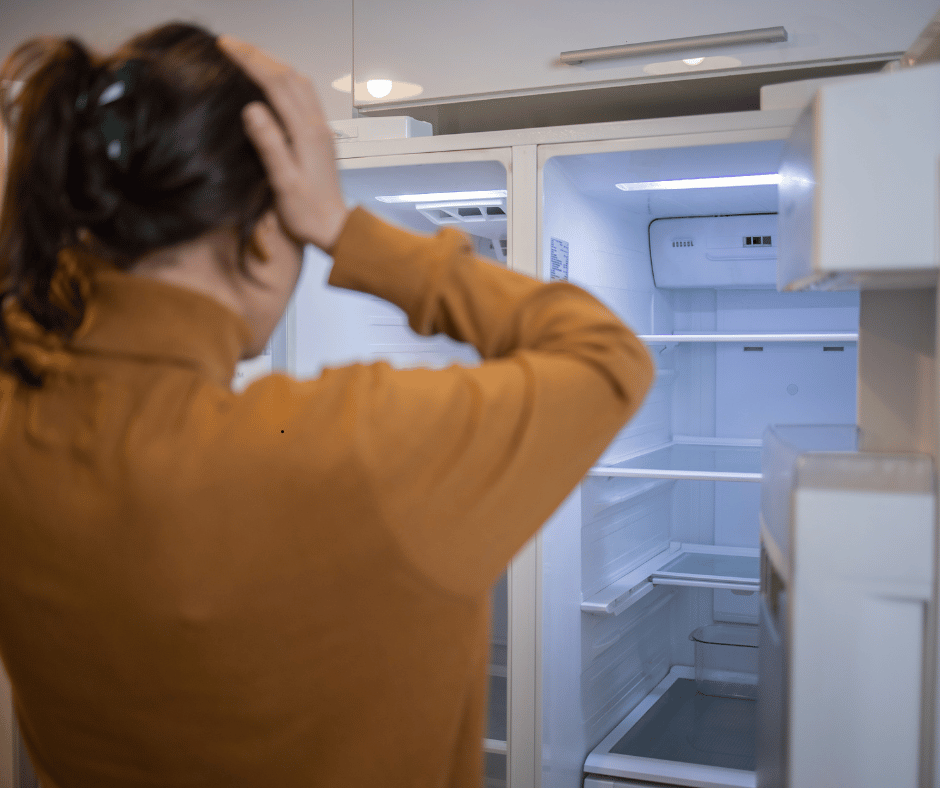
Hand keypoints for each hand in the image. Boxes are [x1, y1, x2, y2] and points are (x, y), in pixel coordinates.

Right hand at [217, 35, 348, 251]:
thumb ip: (269, 145)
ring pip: (299, 83)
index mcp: (305, 133)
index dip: (250, 61)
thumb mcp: (283, 182)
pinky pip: (305, 96)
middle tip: (229, 44)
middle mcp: (317, 125)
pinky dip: (285, 80)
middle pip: (288, 76)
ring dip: (274, 64)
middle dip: (259, 55)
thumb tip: (251, 108)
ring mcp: (321, 129)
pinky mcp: (321, 137)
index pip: (276, 84)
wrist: (335, 229)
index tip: (225, 46)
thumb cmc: (307, 213)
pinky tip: (273, 83)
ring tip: (248, 56)